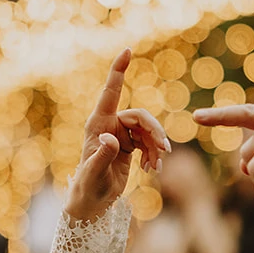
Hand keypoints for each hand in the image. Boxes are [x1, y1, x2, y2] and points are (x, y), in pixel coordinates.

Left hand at [66, 50, 170, 220]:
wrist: (91, 202)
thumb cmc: (88, 188)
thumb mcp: (94, 174)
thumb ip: (102, 155)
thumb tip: (110, 138)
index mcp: (98, 124)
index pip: (110, 92)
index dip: (118, 71)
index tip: (127, 50)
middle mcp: (109, 125)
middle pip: (140, 117)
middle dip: (155, 132)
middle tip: (165, 151)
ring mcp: (120, 134)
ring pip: (148, 130)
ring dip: (156, 147)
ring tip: (156, 167)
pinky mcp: (128, 145)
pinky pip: (149, 142)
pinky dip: (154, 154)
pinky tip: (153, 169)